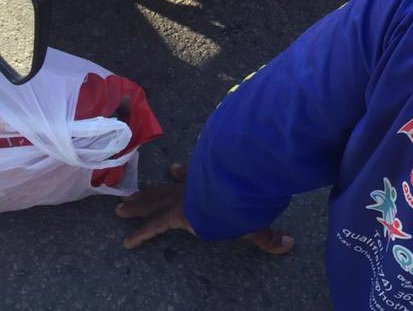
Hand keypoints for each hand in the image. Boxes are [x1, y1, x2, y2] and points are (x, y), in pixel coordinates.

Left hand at [117, 163, 293, 253]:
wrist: (230, 193)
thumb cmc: (241, 200)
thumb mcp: (255, 220)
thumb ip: (268, 236)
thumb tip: (290, 245)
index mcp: (208, 183)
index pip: (192, 177)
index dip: (183, 174)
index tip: (174, 169)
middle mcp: (192, 187)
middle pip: (168, 188)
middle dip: (152, 190)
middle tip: (133, 192)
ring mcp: (180, 198)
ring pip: (154, 201)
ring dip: (137, 204)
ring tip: (120, 207)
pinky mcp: (173, 215)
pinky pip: (152, 227)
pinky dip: (140, 235)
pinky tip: (127, 243)